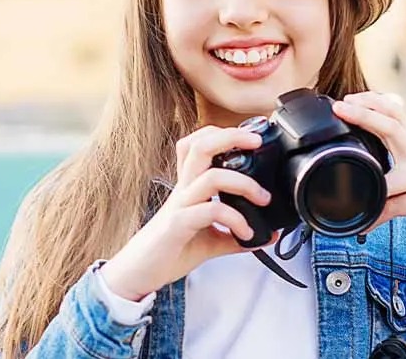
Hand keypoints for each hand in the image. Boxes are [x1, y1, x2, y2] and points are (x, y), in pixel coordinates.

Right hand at [99, 125, 278, 301]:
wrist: (139, 272)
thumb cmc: (170, 250)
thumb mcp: (210, 241)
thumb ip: (236, 234)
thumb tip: (266, 234)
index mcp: (189, 186)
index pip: (199, 144)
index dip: (223, 133)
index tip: (252, 138)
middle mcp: (184, 189)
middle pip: (201, 146)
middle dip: (231, 137)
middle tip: (257, 142)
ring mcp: (180, 205)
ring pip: (210, 176)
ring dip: (243, 183)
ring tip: (262, 198)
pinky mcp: (178, 225)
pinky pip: (210, 212)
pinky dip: (235, 219)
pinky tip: (246, 232)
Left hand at [331, 92, 405, 242]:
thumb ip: (393, 155)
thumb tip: (356, 157)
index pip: (395, 113)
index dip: (371, 101)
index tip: (346, 98)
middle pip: (394, 126)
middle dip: (365, 114)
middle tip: (341, 107)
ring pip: (392, 177)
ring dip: (368, 181)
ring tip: (341, 180)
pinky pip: (397, 207)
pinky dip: (377, 215)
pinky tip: (365, 223)